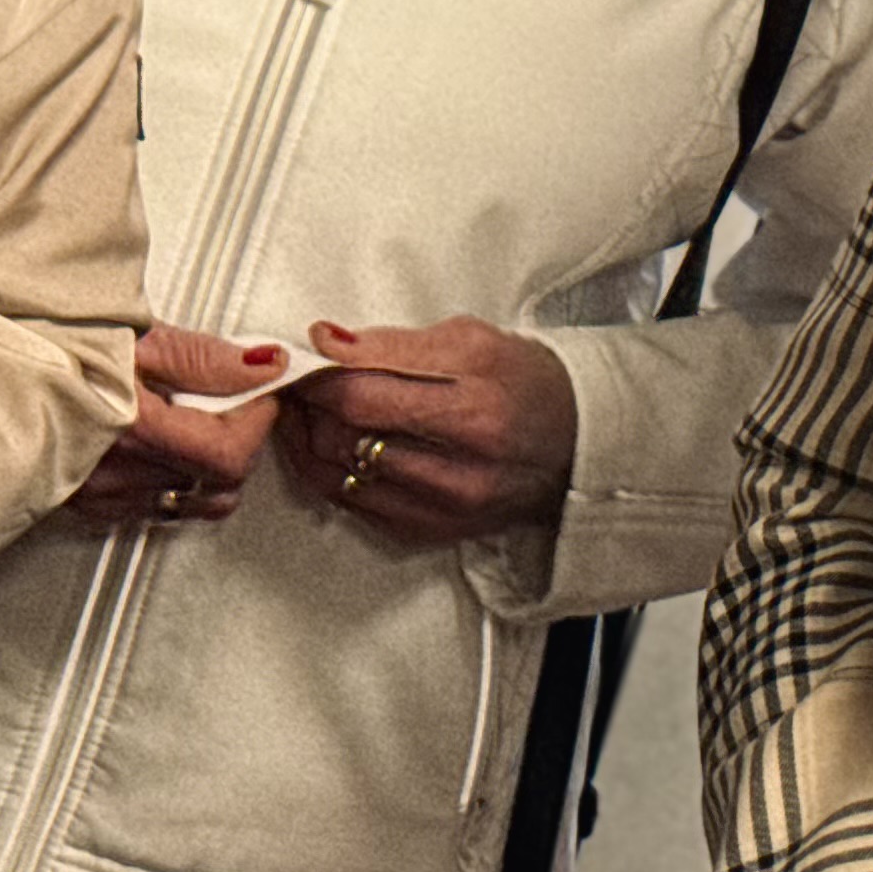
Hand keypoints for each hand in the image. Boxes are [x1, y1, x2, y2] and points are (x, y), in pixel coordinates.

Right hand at [70, 323, 289, 527]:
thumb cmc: (46, 343)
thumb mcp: (133, 336)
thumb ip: (203, 358)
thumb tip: (264, 365)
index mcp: (132, 428)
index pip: (230, 455)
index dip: (256, 418)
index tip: (255, 387)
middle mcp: (118, 475)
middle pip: (219, 482)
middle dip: (237, 438)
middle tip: (223, 397)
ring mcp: (101, 497)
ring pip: (190, 498)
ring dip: (204, 462)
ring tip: (184, 417)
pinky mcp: (87, 507)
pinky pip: (153, 507)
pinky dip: (169, 477)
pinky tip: (153, 441)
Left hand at [275, 317, 575, 545]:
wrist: (575, 446)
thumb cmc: (526, 385)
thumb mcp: (471, 340)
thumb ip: (393, 342)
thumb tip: (328, 340)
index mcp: (472, 411)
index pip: (363, 394)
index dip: (318, 374)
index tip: (303, 356)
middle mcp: (457, 471)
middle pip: (344, 436)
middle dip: (307, 403)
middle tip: (297, 379)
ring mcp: (440, 509)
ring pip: (337, 472)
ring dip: (308, 436)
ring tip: (305, 407)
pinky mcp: (427, 532)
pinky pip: (350, 504)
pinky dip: (325, 470)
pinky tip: (324, 443)